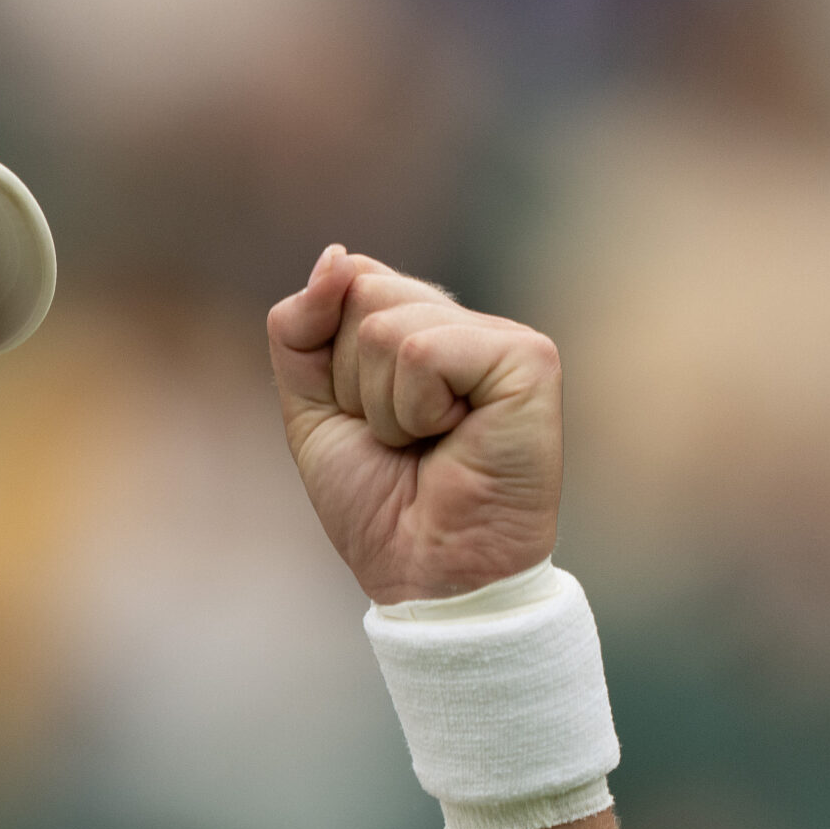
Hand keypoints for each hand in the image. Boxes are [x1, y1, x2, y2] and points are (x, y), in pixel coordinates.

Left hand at [267, 246, 562, 604]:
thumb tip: (336, 256)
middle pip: (363, 293)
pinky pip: (424, 351)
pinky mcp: (529, 359)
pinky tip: (454, 439)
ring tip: (426, 444)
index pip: (348, 281)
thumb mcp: (310, 408)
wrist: (425, 572)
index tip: (361, 418)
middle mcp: (466, 325)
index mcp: (422, 329)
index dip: (329, 359)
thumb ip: (301, 329)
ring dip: (384, 406)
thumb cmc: (378, 503)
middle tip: (398, 439)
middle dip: (352, 383)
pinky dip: (416, 409)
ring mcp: (502, 338)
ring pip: (385, 326)